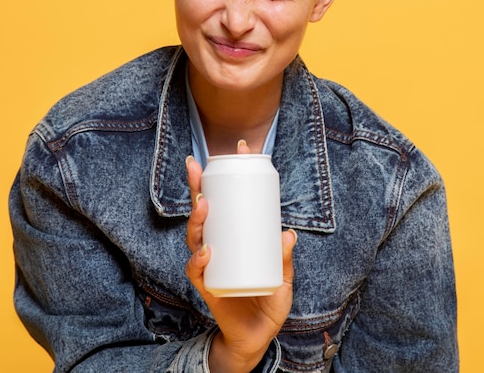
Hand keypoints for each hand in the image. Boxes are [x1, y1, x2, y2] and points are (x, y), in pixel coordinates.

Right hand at [185, 141, 296, 372]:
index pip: (228, 200)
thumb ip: (285, 259)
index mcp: (234, 235)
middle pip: (202, 210)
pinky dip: (199, 260)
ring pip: (194, 235)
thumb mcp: (283, 277)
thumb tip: (289, 234)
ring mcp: (209, 263)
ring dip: (196, 218)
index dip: (229, 174)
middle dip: (198, 186)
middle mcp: (217, 244)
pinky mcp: (206, 285)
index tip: (239, 148)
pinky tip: (206, 250)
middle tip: (197, 166)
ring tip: (204, 204)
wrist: (256, 336)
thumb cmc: (268, 301)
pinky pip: (197, 270)